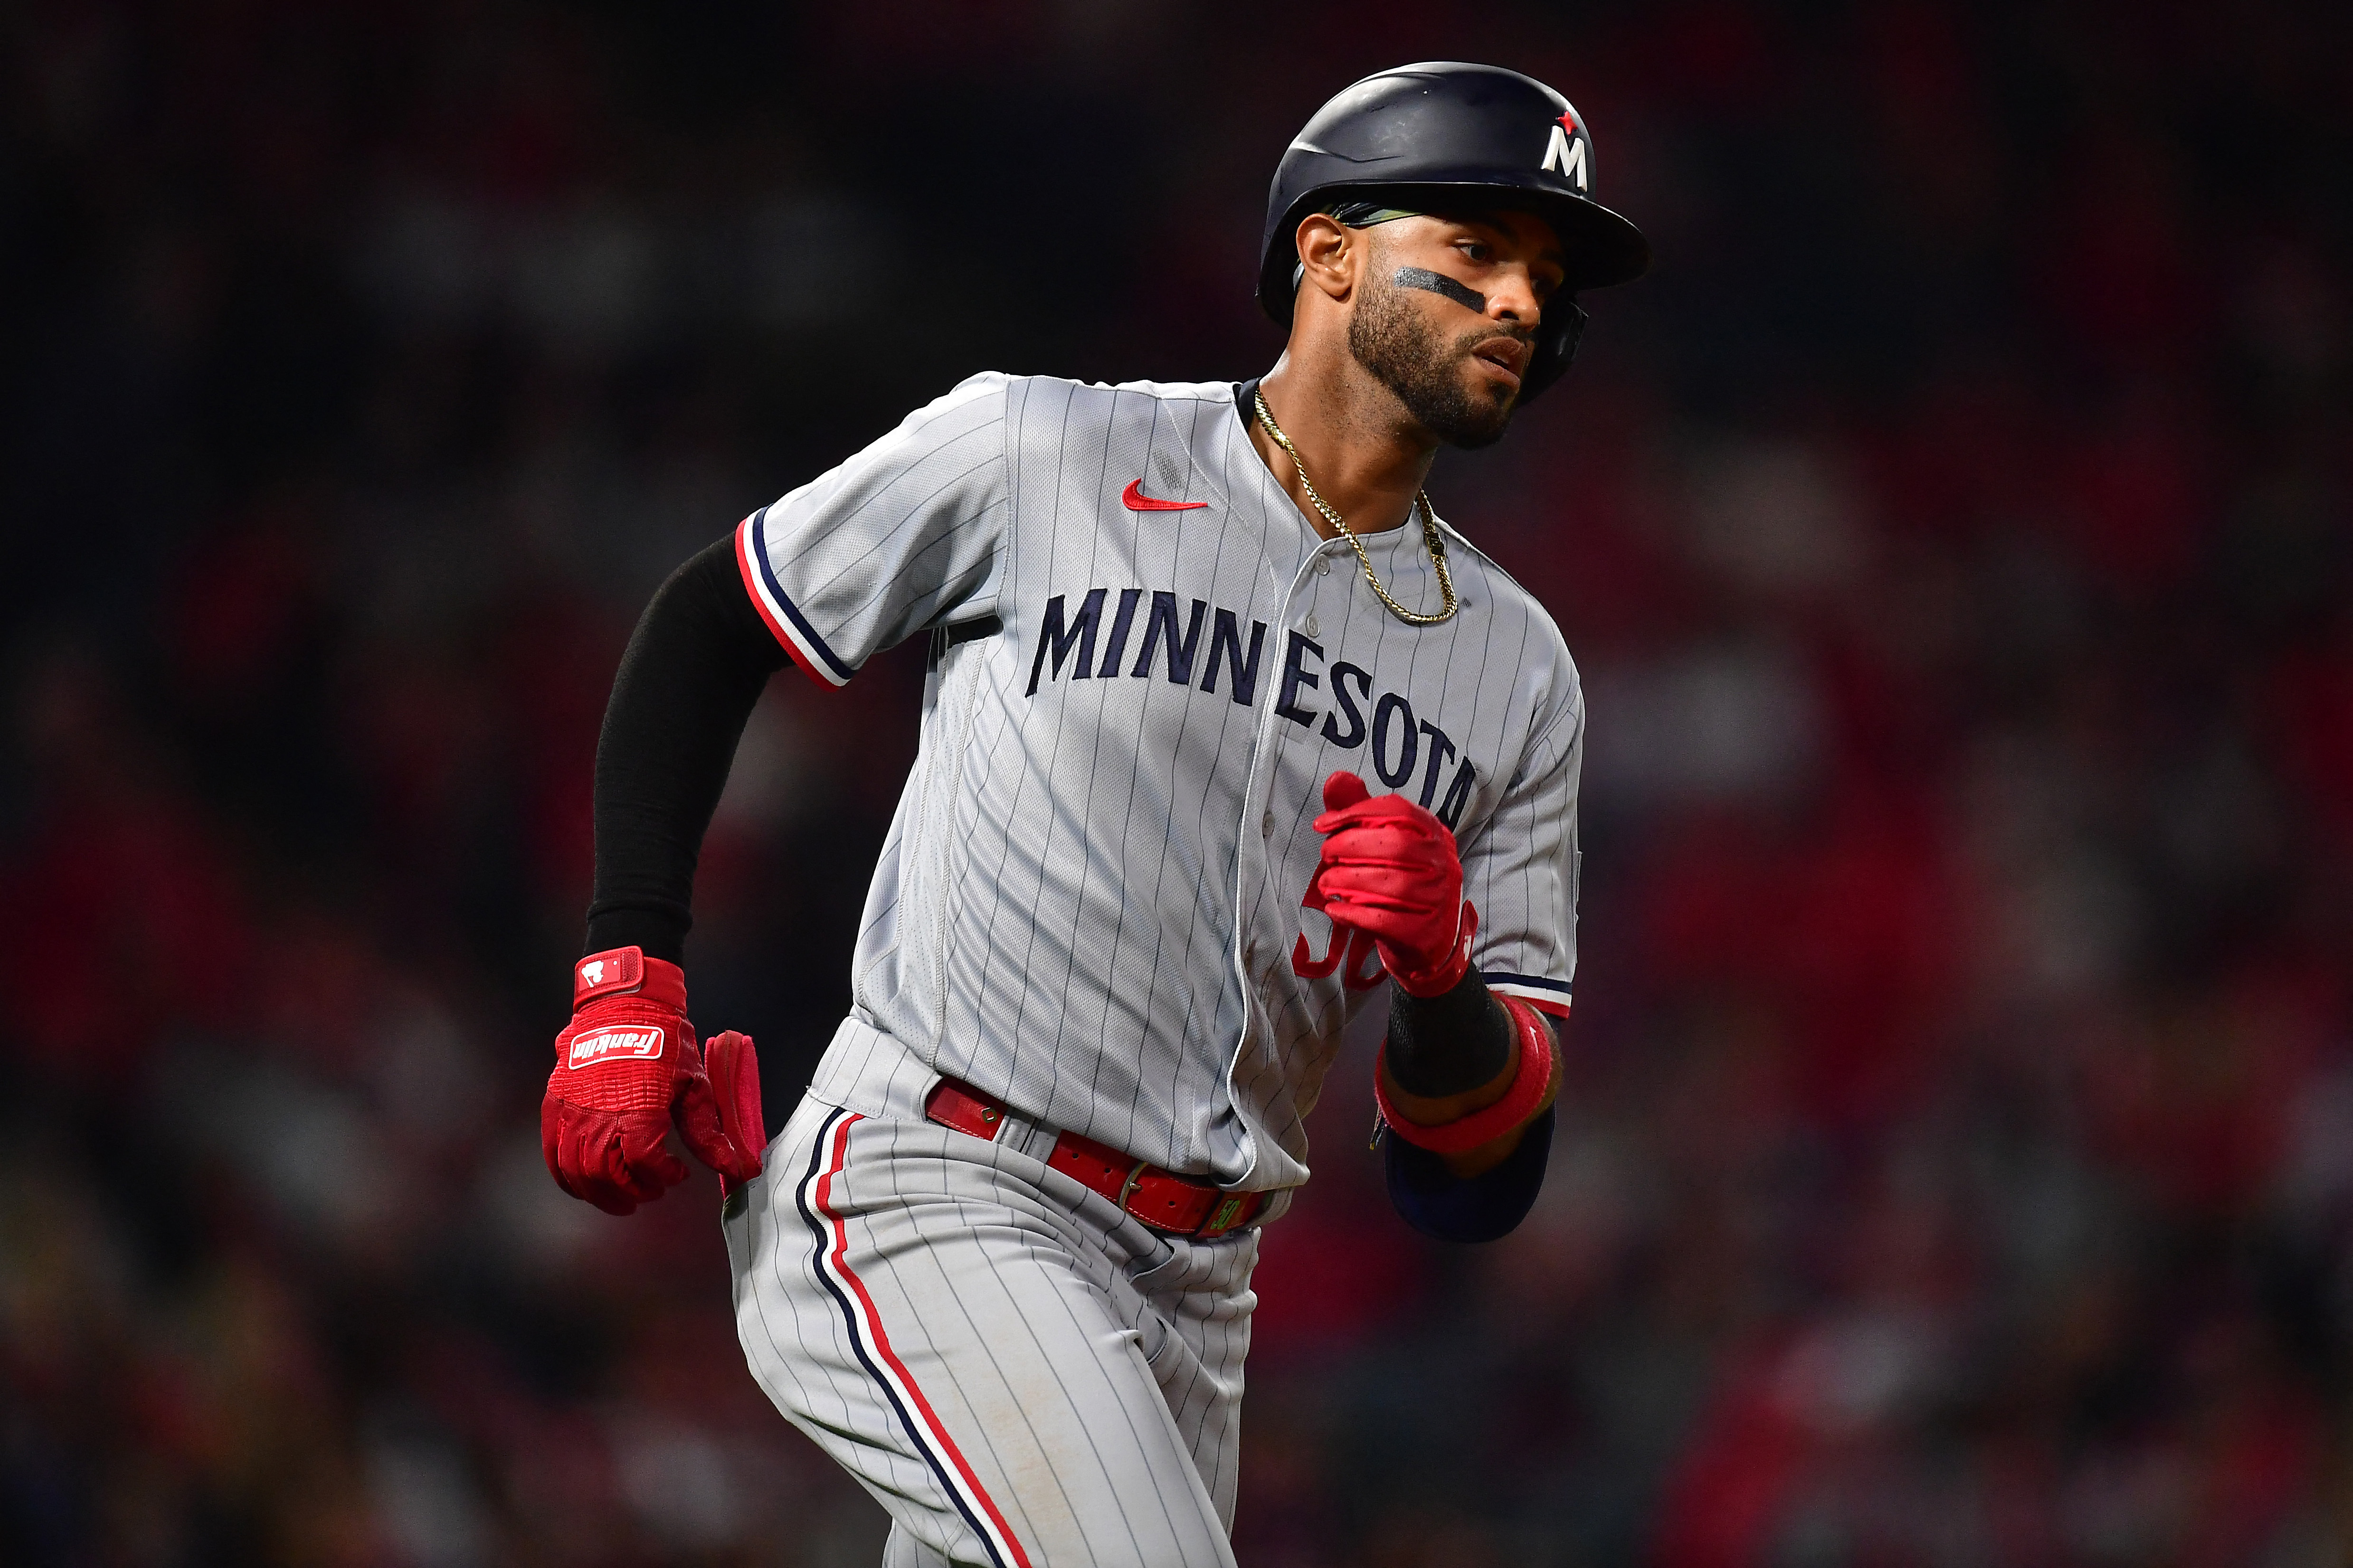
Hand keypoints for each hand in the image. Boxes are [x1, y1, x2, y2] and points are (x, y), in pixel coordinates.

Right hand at [543, 948, 763, 1213]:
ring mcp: (572, 1111)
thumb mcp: (694, 1085)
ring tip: (622, 1199)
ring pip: (577, 1171)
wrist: (625, 1005)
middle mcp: (599, 1113)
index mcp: (638, 1108)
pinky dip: (566, 1178)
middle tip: (650, 1194)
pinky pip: (552, 1154)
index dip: (661, 1176)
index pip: (643, 1161)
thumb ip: (707, 1132)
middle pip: (606, 1174)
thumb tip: (736, 1166)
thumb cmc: (665, 1043)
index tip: (676, 1175)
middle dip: (631, 1192)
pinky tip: (585, 1185)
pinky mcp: (555, 1105)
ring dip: (599, 1194)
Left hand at [1310, 771, 1475, 996]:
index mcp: (1435, 834)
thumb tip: (1336, 778)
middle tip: (1325, 854)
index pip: (1398, 811)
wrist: (1430, 942)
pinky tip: (1334, 910)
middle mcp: (1443, 864)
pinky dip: (1353, 914)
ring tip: (1324, 883)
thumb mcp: (1388, 843)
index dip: (1357, 812)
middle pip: (1395, 846)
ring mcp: (1438, 899)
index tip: (1322, 825)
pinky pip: (1384, 920)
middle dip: (1350, 846)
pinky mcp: (1424, 932)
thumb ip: (1362, 811)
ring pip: (1391, 885)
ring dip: (1347, 881)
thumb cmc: (1403, 882)